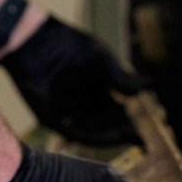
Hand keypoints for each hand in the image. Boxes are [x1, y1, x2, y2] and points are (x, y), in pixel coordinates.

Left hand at [0, 17, 144, 145]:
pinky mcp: (52, 119)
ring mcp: (67, 113)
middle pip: (106, 125)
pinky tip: (108, 139)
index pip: (115, 112)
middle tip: (138, 139)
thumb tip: (148, 87)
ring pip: (93, 132)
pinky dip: (92, 138)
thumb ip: (122, 78)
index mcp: (95, 89)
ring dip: (111, 138)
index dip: (128, 122)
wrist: (34, 41)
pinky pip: (75, 134)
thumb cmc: (68, 44)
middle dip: (122, 133)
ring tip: (128, 139)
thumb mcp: (102, 61)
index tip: (141, 131)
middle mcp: (82, 104)